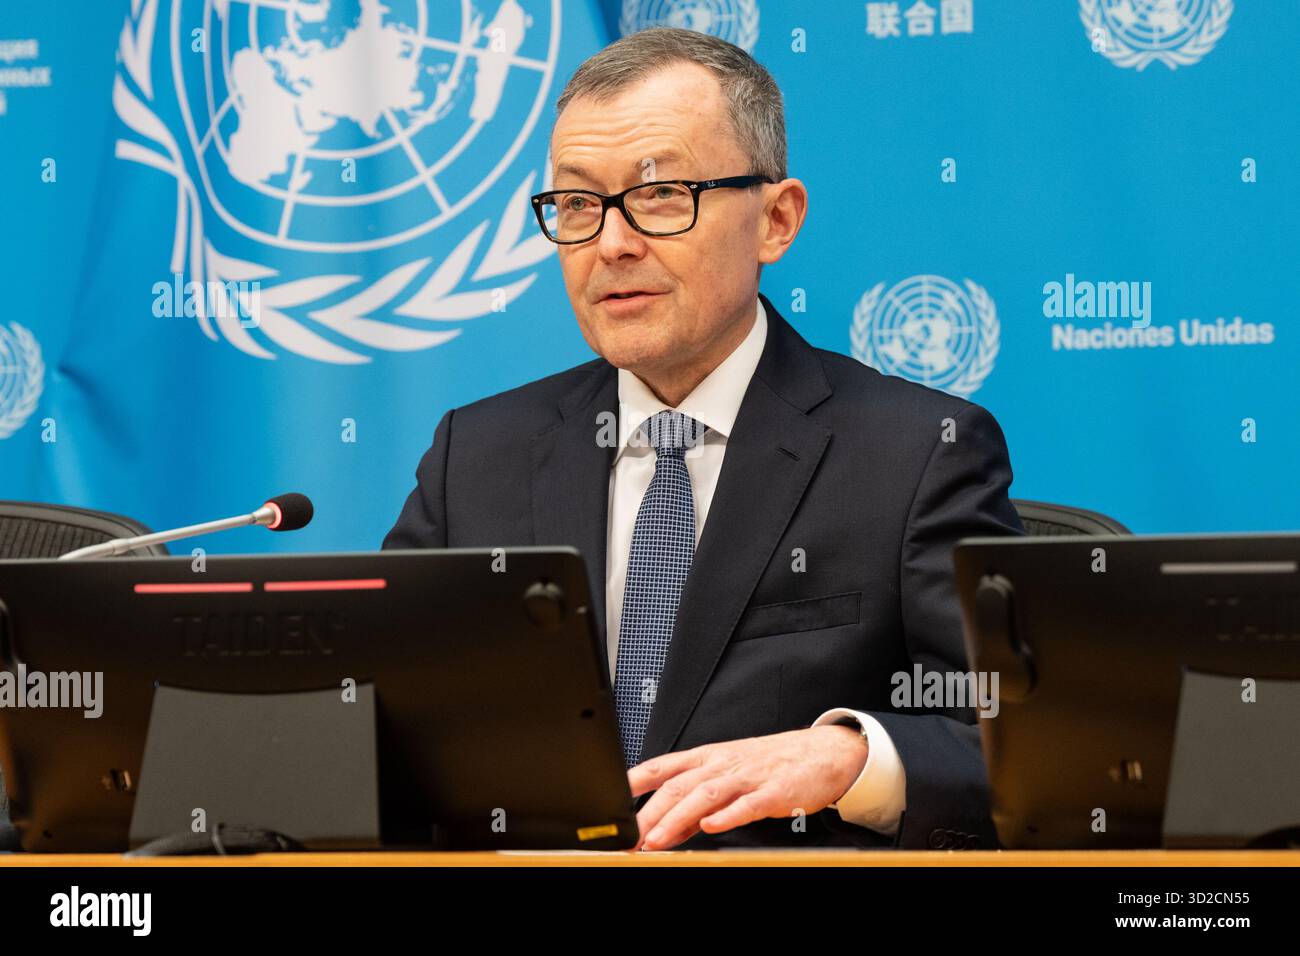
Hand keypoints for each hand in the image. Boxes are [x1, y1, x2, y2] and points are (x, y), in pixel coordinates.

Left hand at [627, 725, 868, 849]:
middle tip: (629, 838)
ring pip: (706, 795)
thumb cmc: (769, 764)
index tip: (609, 802)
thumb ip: (695, 800)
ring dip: (678, 818)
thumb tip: (662, 827)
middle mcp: (722, 764)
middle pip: (678, 785)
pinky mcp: (774, 791)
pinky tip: (711, 827)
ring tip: (656, 840)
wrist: (820, 753)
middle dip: (649, 814)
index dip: (632, 783)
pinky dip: (728, 815)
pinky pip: (748, 804)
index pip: (661, 767)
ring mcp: (747, 776)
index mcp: (707, 758)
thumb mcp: (727, 775)